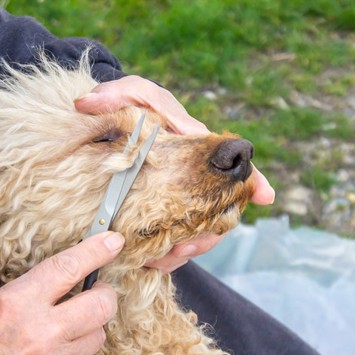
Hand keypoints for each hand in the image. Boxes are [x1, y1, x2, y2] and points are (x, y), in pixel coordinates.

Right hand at [0, 231, 124, 354]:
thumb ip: (17, 295)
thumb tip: (44, 289)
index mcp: (18, 303)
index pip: (69, 268)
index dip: (96, 251)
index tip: (113, 241)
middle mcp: (43, 332)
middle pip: (102, 304)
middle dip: (105, 294)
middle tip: (96, 292)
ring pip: (98, 335)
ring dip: (88, 327)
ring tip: (65, 329)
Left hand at [75, 76, 274, 272]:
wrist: (109, 120)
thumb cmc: (126, 102)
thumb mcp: (126, 94)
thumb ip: (114, 95)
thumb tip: (87, 103)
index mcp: (196, 145)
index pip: (234, 165)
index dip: (254, 181)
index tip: (266, 195)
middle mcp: (196, 177)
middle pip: (220, 213)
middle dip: (207, 235)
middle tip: (184, 248)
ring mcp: (180, 197)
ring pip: (199, 232)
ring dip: (187, 249)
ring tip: (164, 258)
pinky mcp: (161, 213)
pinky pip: (176, 240)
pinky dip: (168, 254)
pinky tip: (151, 260)